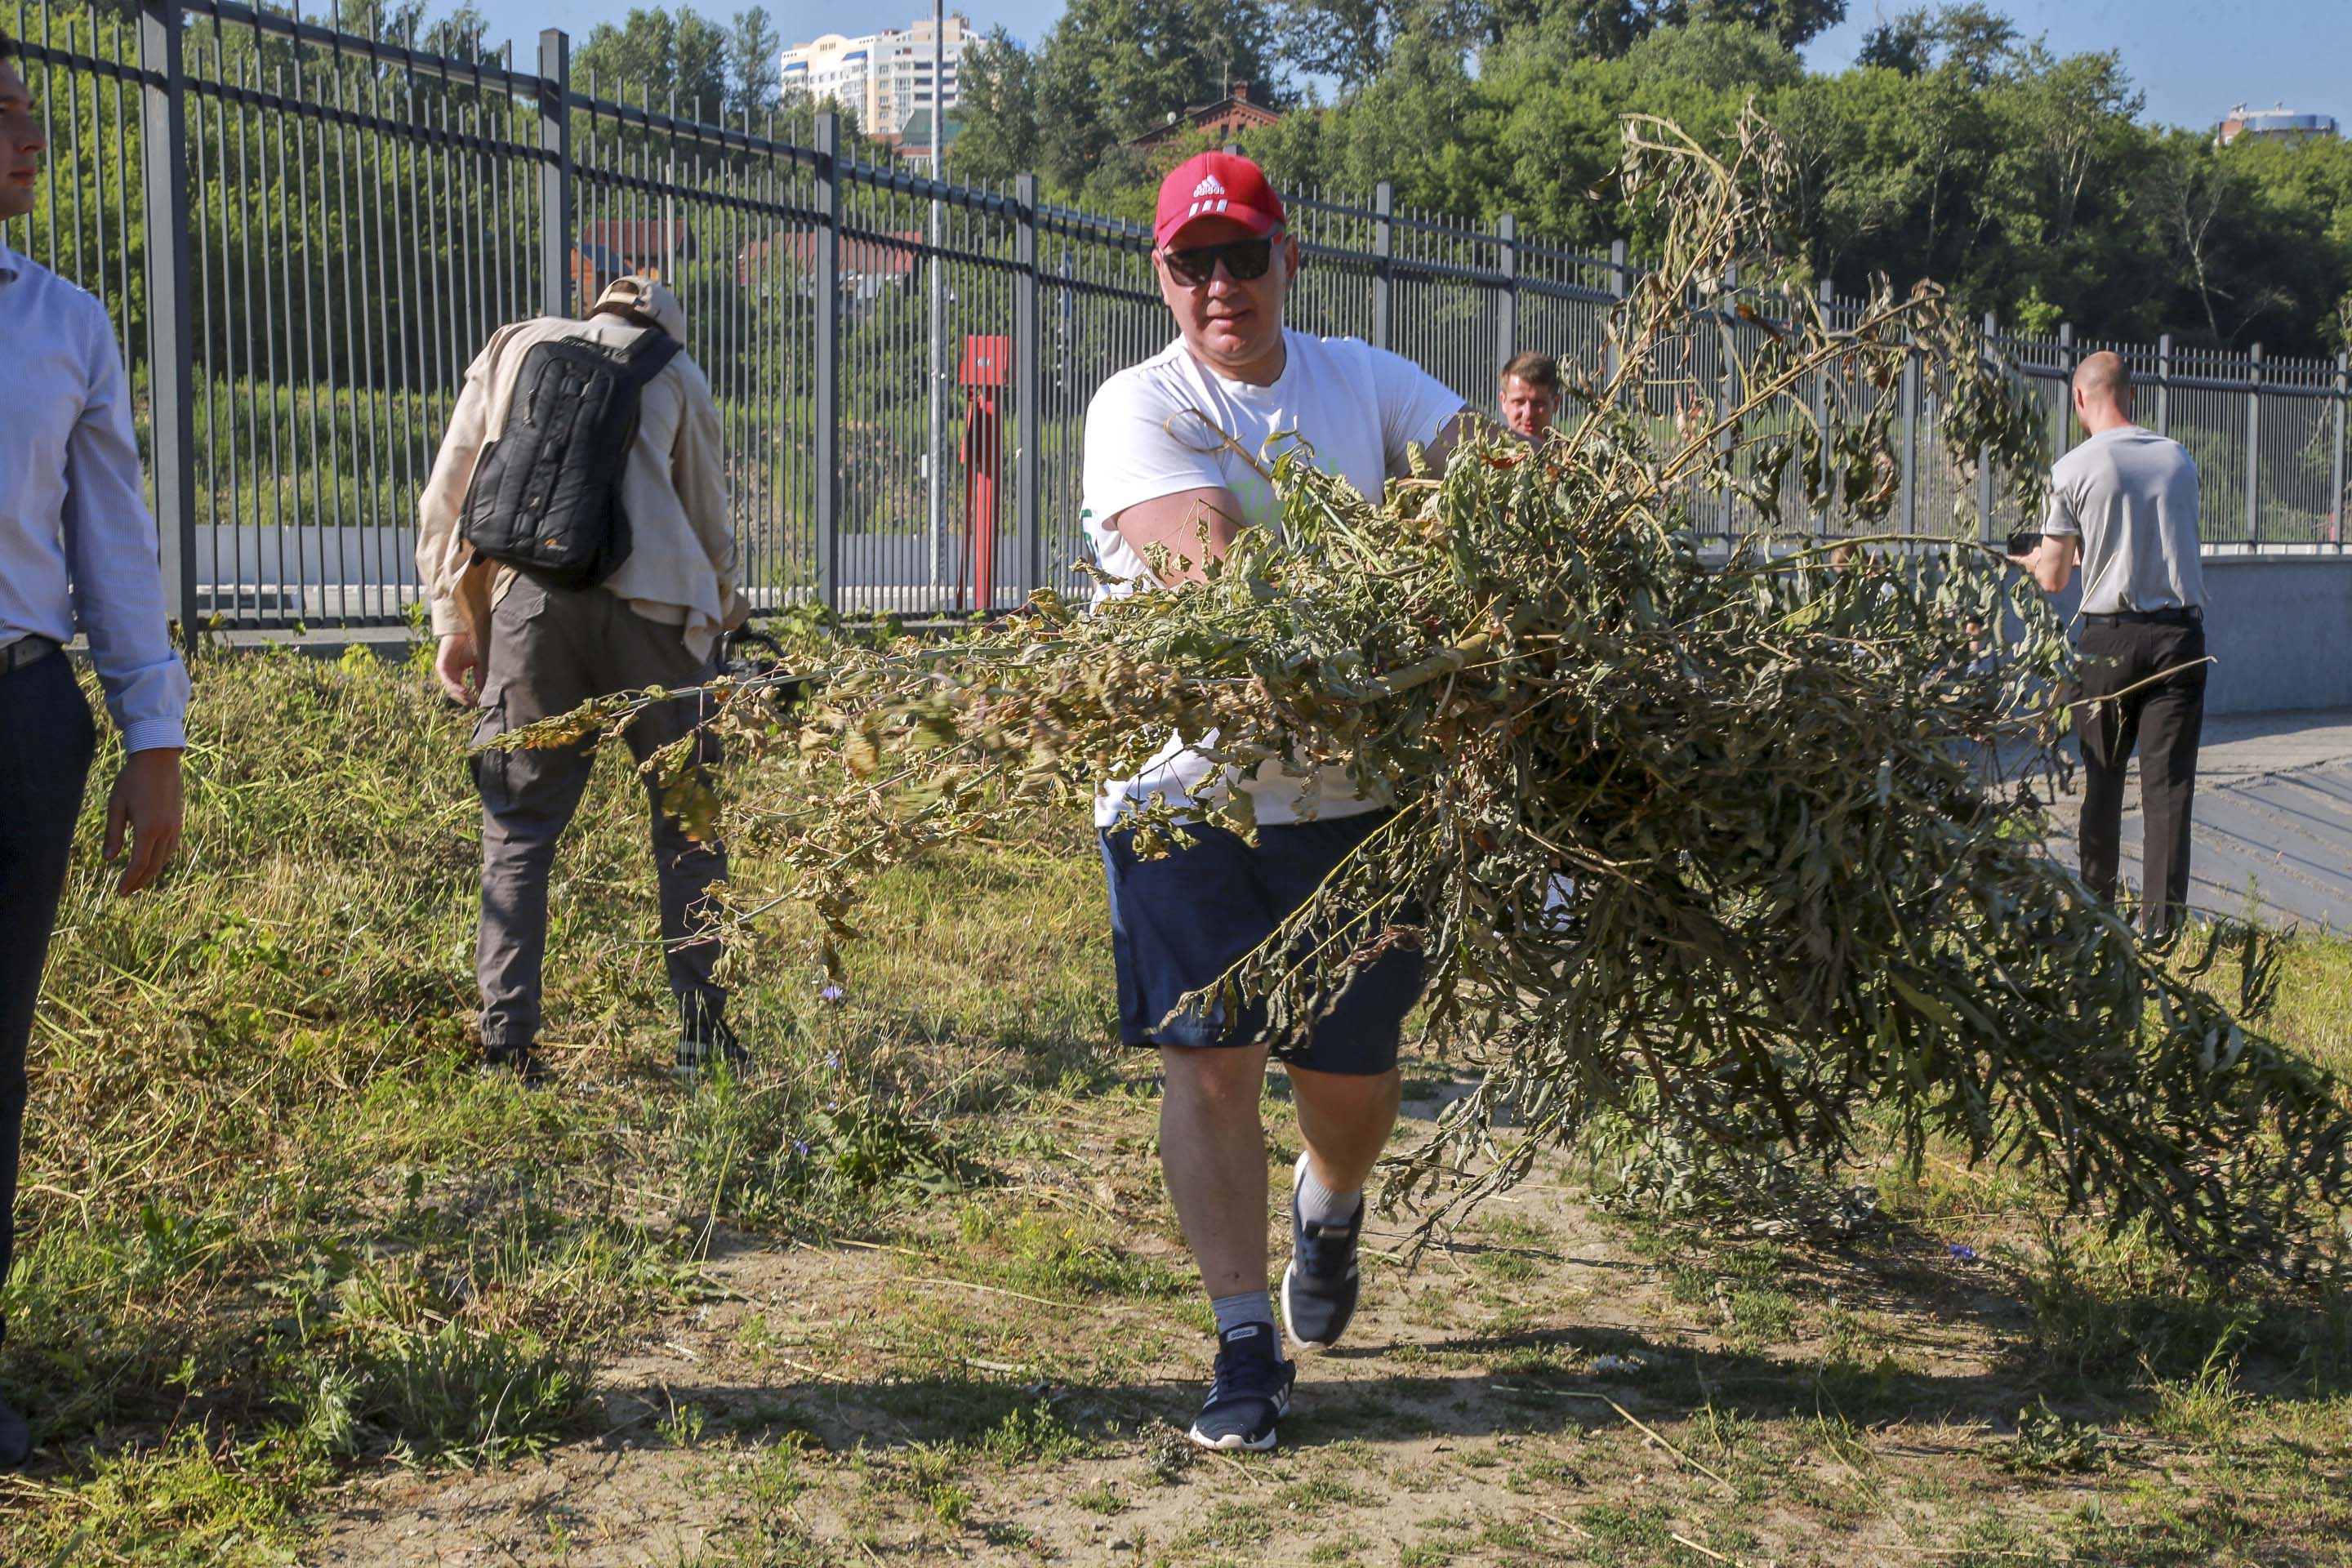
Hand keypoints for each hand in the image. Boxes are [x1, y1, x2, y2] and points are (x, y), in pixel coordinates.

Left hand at [104, 747, 183, 895]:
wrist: (158, 759)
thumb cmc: (132, 780)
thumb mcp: (116, 806)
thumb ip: (113, 833)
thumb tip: (108, 859)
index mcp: (148, 829)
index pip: (138, 864)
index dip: (129, 881)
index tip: (119, 892)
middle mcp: (165, 831)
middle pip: (153, 866)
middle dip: (139, 882)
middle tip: (126, 892)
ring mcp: (174, 826)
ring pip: (164, 859)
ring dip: (150, 872)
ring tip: (137, 879)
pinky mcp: (178, 821)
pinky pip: (171, 848)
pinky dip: (160, 860)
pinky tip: (151, 860)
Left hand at [436, 631, 481, 705]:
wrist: (465, 628)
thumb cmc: (472, 643)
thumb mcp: (478, 662)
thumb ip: (479, 675)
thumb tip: (481, 690)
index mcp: (457, 673)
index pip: (460, 690)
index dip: (468, 698)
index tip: (478, 704)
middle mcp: (449, 673)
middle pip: (454, 692)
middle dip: (464, 700)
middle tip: (474, 705)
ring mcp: (444, 670)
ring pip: (449, 688)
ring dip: (460, 696)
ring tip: (470, 700)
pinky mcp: (441, 665)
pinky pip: (447, 680)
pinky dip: (455, 687)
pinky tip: (464, 692)